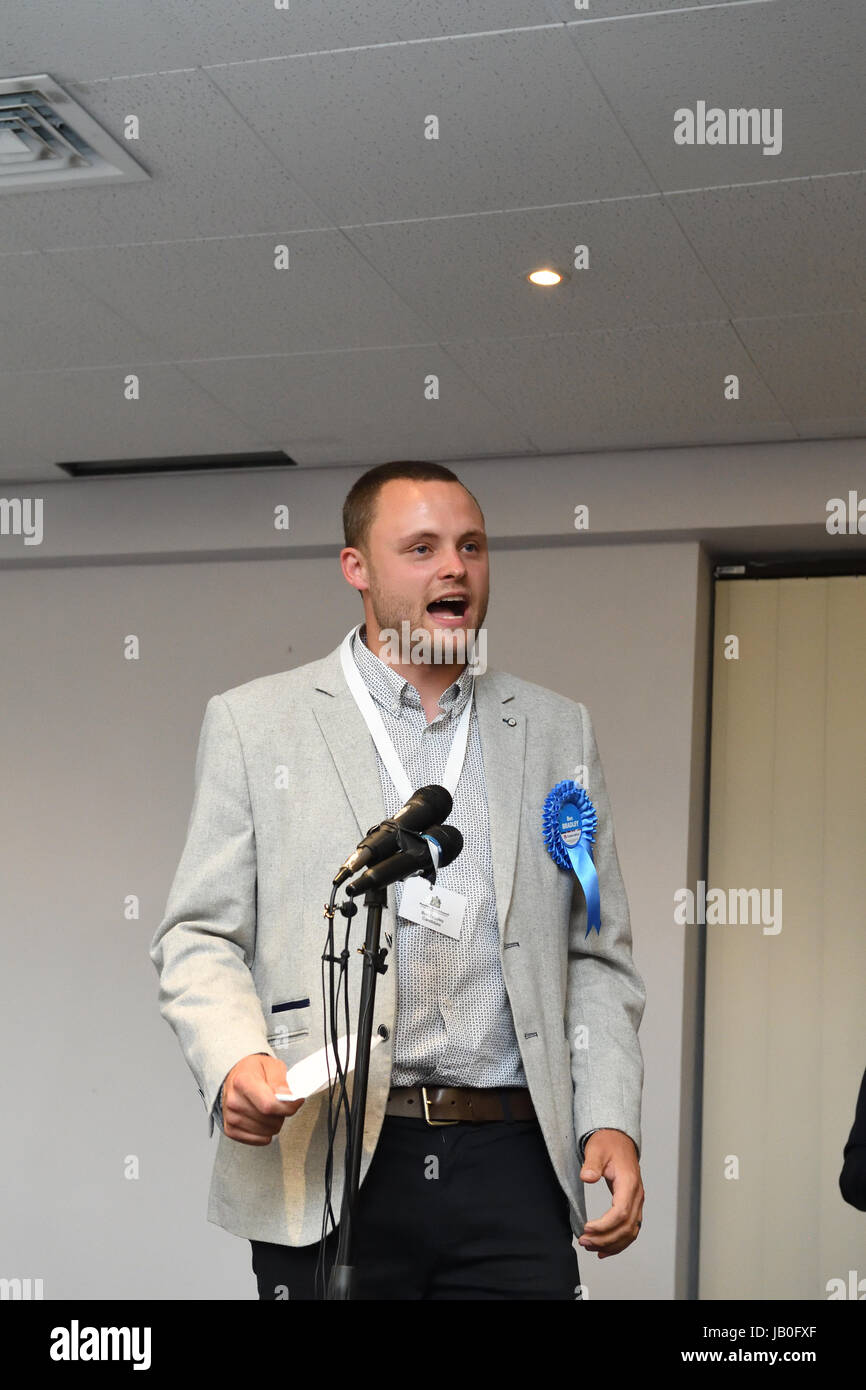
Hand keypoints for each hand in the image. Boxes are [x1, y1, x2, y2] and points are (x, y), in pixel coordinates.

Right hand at [221, 1053, 304, 1144]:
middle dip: (282, 1114)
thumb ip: (281, 1081)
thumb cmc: (255, 1071)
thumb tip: (289, 1098)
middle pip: (269, 1120)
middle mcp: (233, 1101)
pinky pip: (259, 1140)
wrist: (236, 1076)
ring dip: (274, 1123)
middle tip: (280, 1102)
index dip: (288, 1107)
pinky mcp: (230, 1130)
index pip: (269, 1105)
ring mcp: (230, 1117)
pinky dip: (266, 1132)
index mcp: (242, 1081)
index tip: (296, 1101)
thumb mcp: (272, 1066)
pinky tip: (263, 1119)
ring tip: (270, 1109)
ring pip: (266, 1132)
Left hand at [578, 1129, 643, 1257]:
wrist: (618, 1139)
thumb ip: (592, 1163)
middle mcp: (637, 1195)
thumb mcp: (597, 1149)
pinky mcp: (633, 1206)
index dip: (605, 1225)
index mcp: (629, 1182)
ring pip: (630, 1233)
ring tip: (590, 1247)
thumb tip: (586, 1177)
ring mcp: (637, 1202)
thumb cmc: (607, 1143)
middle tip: (583, 1241)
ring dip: (611, 1244)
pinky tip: (604, 1250)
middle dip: (605, 1239)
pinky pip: (630, 1230)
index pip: (621, 1212)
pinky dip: (619, 1243)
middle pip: (626, 1227)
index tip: (587, 1229)